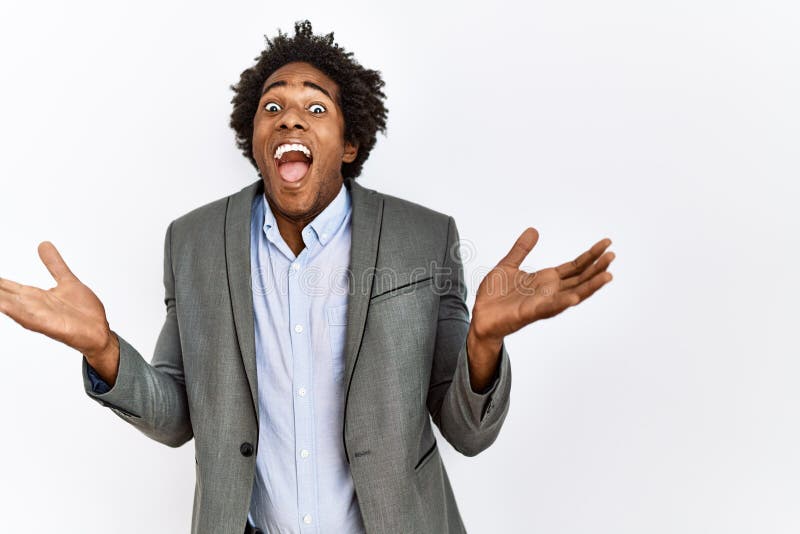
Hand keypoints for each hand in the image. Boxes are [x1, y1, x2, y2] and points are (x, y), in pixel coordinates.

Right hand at [0, 241, 114, 360]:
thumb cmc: (83, 312)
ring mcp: (38, 315)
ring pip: (8, 305)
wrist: (99, 332)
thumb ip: (54, 264)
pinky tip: (2, 304)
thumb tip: (43, 244)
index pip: (5, 285)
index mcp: (34, 296)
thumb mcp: (67, 281)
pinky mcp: (48, 325)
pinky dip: (13, 310)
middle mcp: (32, 305)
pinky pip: (27, 317)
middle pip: (2, 294)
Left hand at [470, 228, 614, 344]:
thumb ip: (521, 249)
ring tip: (607, 276)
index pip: (575, 267)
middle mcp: (549, 292)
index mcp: (546, 280)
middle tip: (612, 255)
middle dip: (597, 268)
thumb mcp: (508, 265)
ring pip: (572, 294)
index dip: (591, 256)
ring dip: (590, 286)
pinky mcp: (529, 313)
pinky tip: (575, 296)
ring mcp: (542, 304)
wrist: (480, 317)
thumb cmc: (495, 296)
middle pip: (579, 279)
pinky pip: (548, 308)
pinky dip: (561, 302)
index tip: (607, 243)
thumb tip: (534, 230)